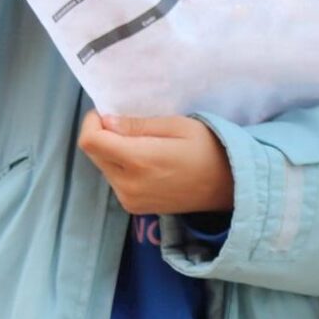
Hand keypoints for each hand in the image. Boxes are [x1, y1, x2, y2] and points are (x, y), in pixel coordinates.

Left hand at [77, 113, 233, 216]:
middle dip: (103, 135)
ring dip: (113, 151)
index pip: (90, 141)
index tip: (108, 112)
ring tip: (143, 144)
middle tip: (129, 124)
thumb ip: (141, 125)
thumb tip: (108, 121)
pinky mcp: (133, 206)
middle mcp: (126, 183)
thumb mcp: (180, 126)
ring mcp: (128, 198)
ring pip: (103, 167)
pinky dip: (122, 167)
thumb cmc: (209, 148)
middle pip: (94, 153)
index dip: (92, 122)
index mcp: (138, 160)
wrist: (228, 186)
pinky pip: (115, 180)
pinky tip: (146, 162)